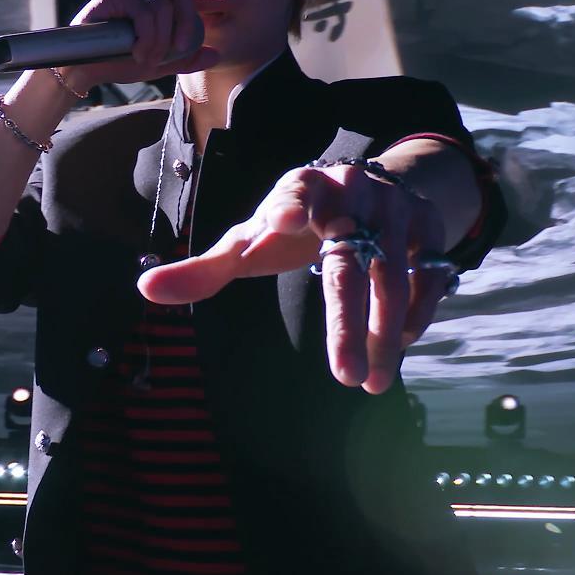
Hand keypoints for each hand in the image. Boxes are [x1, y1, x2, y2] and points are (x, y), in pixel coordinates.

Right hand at [58, 0, 227, 92]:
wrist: (82, 68)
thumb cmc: (115, 62)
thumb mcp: (156, 63)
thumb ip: (184, 58)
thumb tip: (215, 54)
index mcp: (157, 4)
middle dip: (185, 26)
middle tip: (177, 49)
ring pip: (163, 8)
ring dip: (158, 41)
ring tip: (144, 58)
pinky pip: (145, 13)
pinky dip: (145, 37)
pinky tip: (134, 50)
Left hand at [136, 165, 454, 393]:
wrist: (370, 190)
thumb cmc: (295, 223)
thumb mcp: (252, 241)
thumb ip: (206, 270)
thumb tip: (145, 289)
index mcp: (300, 191)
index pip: (293, 195)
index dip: (287, 207)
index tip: (278, 223)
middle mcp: (352, 195)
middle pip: (350, 263)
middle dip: (349, 322)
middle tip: (344, 378)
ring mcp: (395, 210)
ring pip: (395, 277)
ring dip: (386, 334)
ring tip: (371, 383)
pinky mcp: (430, 227)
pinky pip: (429, 278)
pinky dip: (415, 316)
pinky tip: (397, 348)